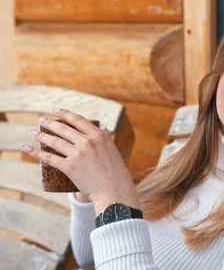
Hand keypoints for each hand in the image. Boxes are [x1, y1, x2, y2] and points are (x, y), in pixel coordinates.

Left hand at [22, 109, 139, 214]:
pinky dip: (37, 153)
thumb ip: (106, 139)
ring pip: (55, 142)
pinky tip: (29, 148)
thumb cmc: (116, 172)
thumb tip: (103, 129)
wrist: (114, 189)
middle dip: (50, 123)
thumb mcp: (113, 150)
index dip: (65, 113)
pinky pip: (50, 158)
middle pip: (64, 129)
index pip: (78, 120)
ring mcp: (78, 154)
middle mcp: (88, 142)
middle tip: (41, 120)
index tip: (55, 110)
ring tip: (34, 133)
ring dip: (42, 136)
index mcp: (99, 136)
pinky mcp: (70, 167)